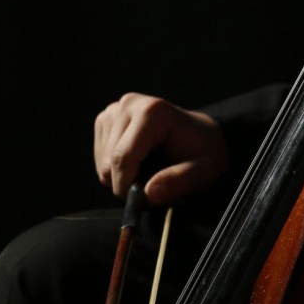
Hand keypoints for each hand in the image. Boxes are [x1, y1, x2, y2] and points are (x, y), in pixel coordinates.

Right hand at [93, 92, 228, 206]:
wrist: (200, 134)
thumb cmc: (203, 151)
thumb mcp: (202, 171)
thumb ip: (178, 182)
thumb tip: (149, 194)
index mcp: (153, 112)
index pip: (123, 157)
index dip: (127, 185)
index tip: (142, 199)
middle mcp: (129, 105)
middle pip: (110, 161)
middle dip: (126, 181)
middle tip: (153, 183)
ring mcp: (115, 110)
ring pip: (103, 162)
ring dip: (121, 175)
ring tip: (148, 169)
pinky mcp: (107, 118)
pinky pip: (100, 156)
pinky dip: (115, 167)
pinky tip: (138, 160)